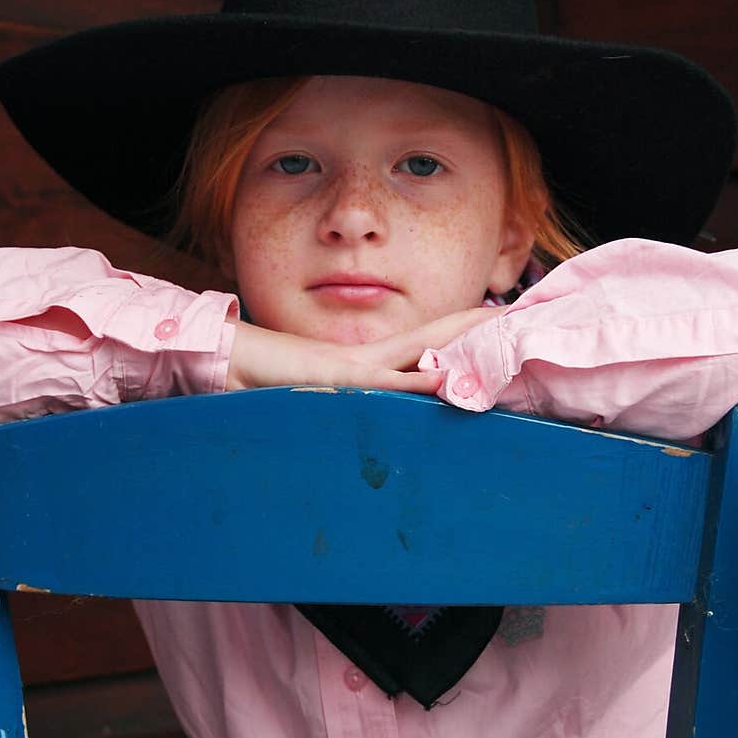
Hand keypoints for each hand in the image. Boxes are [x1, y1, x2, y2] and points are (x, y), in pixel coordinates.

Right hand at [225, 308, 498, 394]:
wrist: (224, 366)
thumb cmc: (264, 386)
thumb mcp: (314, 402)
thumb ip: (342, 409)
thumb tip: (360, 424)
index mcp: (366, 365)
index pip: (422, 347)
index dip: (457, 334)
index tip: (493, 325)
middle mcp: (367, 360)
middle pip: (432, 336)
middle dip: (472, 325)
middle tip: (513, 313)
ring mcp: (353, 367)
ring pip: (416, 350)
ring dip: (455, 341)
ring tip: (496, 329)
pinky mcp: (336, 379)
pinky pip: (380, 379)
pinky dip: (411, 379)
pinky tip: (441, 376)